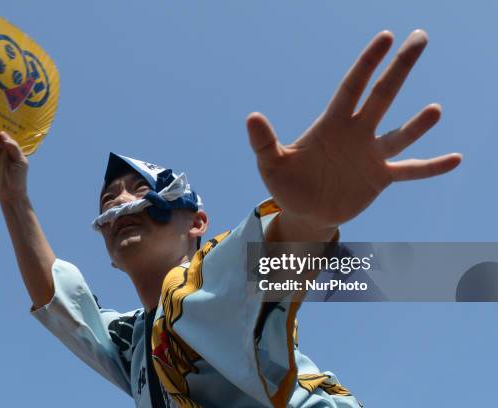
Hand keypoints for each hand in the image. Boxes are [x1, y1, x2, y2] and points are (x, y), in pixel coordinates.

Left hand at [247, 30, 460, 236]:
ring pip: (400, 135)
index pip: (352, 87)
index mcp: (331, 124)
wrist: (304, 211)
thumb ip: (264, 142)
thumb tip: (251, 117)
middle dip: (399, 68)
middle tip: (420, 37)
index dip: (367, 63)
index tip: (385, 38)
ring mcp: (370, 155)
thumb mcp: (271, 164)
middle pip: (382, 95)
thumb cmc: (286, 184)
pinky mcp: (380, 178)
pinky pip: (411, 170)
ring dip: (418, 124)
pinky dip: (431, 166)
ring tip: (434, 110)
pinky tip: (455, 159)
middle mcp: (356, 133)